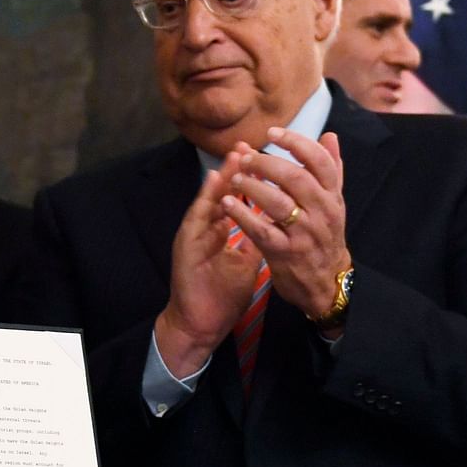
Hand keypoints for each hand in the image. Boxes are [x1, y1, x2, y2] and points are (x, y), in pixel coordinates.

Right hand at [154, 153, 263, 376]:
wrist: (201, 323)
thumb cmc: (222, 295)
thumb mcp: (250, 264)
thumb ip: (261, 239)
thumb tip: (281, 221)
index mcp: (221, 230)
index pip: (237, 198)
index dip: (251, 178)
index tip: (266, 156)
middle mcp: (207, 228)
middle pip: (223, 192)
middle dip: (237, 168)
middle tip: (248, 143)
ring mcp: (194, 235)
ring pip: (209, 199)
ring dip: (221, 177)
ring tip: (234, 155)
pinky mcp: (185, 247)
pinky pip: (196, 220)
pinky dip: (204, 201)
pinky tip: (213, 185)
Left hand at [221, 130, 351, 326]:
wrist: (325, 282)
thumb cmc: (325, 236)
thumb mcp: (334, 203)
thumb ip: (331, 169)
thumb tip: (329, 135)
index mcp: (333, 196)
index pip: (319, 161)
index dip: (296, 142)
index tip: (272, 133)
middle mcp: (322, 212)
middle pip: (295, 178)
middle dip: (267, 163)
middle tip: (245, 157)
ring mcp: (304, 233)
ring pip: (278, 202)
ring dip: (253, 186)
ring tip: (234, 178)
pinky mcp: (285, 252)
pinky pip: (261, 230)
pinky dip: (243, 215)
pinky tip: (228, 203)